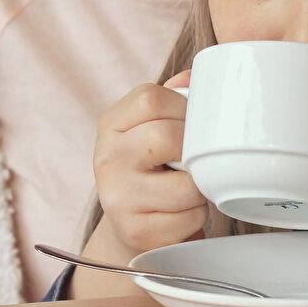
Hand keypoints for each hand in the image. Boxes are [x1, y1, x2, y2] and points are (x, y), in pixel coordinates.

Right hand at [94, 70, 203, 252]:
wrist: (132, 225)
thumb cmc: (151, 168)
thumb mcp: (152, 126)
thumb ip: (174, 97)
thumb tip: (198, 75)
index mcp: (111, 125)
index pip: (151, 98)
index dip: (183, 108)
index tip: (192, 123)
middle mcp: (107, 159)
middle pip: (166, 136)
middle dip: (194, 148)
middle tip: (194, 157)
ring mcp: (119, 198)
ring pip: (186, 184)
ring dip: (200, 186)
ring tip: (189, 185)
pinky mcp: (137, 231)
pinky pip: (189, 217)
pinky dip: (196, 214)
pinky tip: (181, 211)